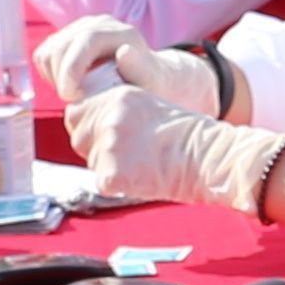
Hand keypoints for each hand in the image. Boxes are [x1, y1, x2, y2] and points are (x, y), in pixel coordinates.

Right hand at [37, 15, 148, 107]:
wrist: (146, 77)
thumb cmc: (152, 85)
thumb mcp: (154, 82)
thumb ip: (141, 69)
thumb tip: (123, 53)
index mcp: (122, 33)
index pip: (87, 40)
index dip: (72, 67)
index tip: (69, 95)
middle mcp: (100, 24)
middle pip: (61, 46)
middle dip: (61, 78)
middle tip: (75, 101)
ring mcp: (81, 28)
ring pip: (48, 51)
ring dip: (55, 77)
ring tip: (75, 93)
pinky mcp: (67, 37)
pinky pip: (43, 55)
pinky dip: (50, 74)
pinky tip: (70, 85)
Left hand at [71, 78, 282, 216]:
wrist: (207, 157)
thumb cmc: (186, 136)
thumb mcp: (148, 108)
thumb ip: (116, 112)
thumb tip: (90, 127)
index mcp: (117, 97)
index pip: (77, 113)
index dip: (89, 127)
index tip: (108, 135)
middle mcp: (109, 118)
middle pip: (79, 138)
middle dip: (95, 148)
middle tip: (129, 155)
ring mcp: (109, 145)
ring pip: (91, 162)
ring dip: (109, 167)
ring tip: (141, 165)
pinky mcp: (112, 173)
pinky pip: (103, 183)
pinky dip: (118, 187)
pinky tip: (141, 179)